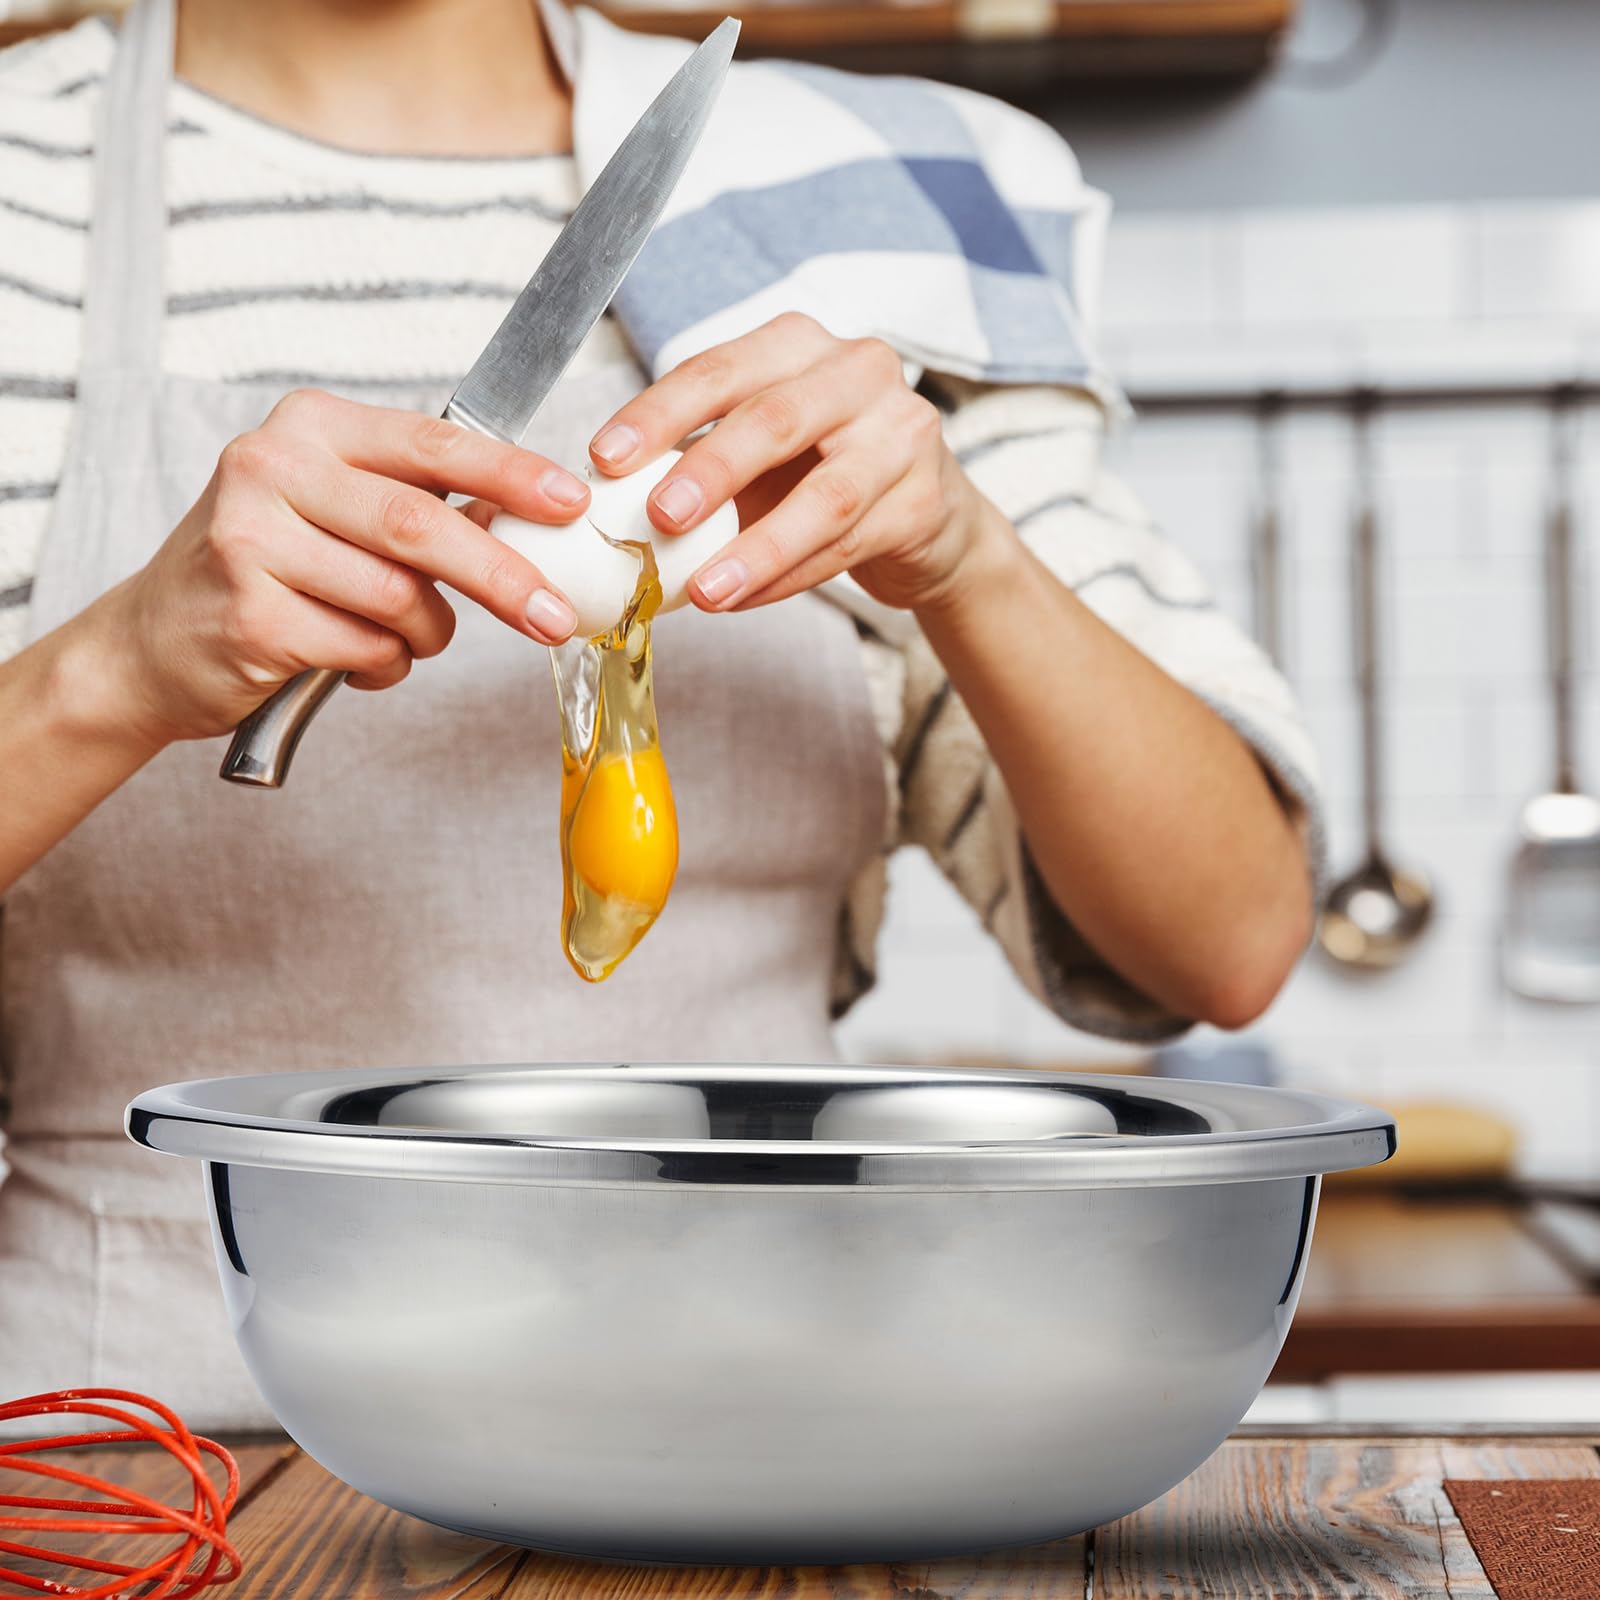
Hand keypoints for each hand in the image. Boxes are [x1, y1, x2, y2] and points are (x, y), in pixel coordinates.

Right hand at [97, 389, 590, 745]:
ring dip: (426, 635)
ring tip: (404, 639)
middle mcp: (273, 468)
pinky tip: (353, 660)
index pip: (433, 443)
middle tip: (552, 617)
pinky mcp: (250, 614)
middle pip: (422, 524)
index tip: (571, 504)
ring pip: (400, 597)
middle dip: (502, 578)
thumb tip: (534, 517)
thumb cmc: (269, 570)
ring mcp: (252, 540)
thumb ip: (416, 501)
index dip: (511, 475)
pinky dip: (384, 666)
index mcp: (310, 427)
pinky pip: (366, 647)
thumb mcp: (333, 507)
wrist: (153, 642)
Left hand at [587, 313, 1000, 614]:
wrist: (926, 515)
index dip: (658, 413)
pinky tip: (743, 600)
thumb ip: (697, 460)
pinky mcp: (925, 501)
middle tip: (660, 517)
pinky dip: (789, 577)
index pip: (718, 370)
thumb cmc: (820, 471)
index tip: (604, 458)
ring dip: (757, 549)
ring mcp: (902, 434)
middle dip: (711, 470)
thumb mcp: (760, 449)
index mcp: (798, 346)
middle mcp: (858, 372)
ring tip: (706, 591)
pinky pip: (849, 545)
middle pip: (775, 419)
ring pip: (825, 497)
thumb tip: (603, 507)